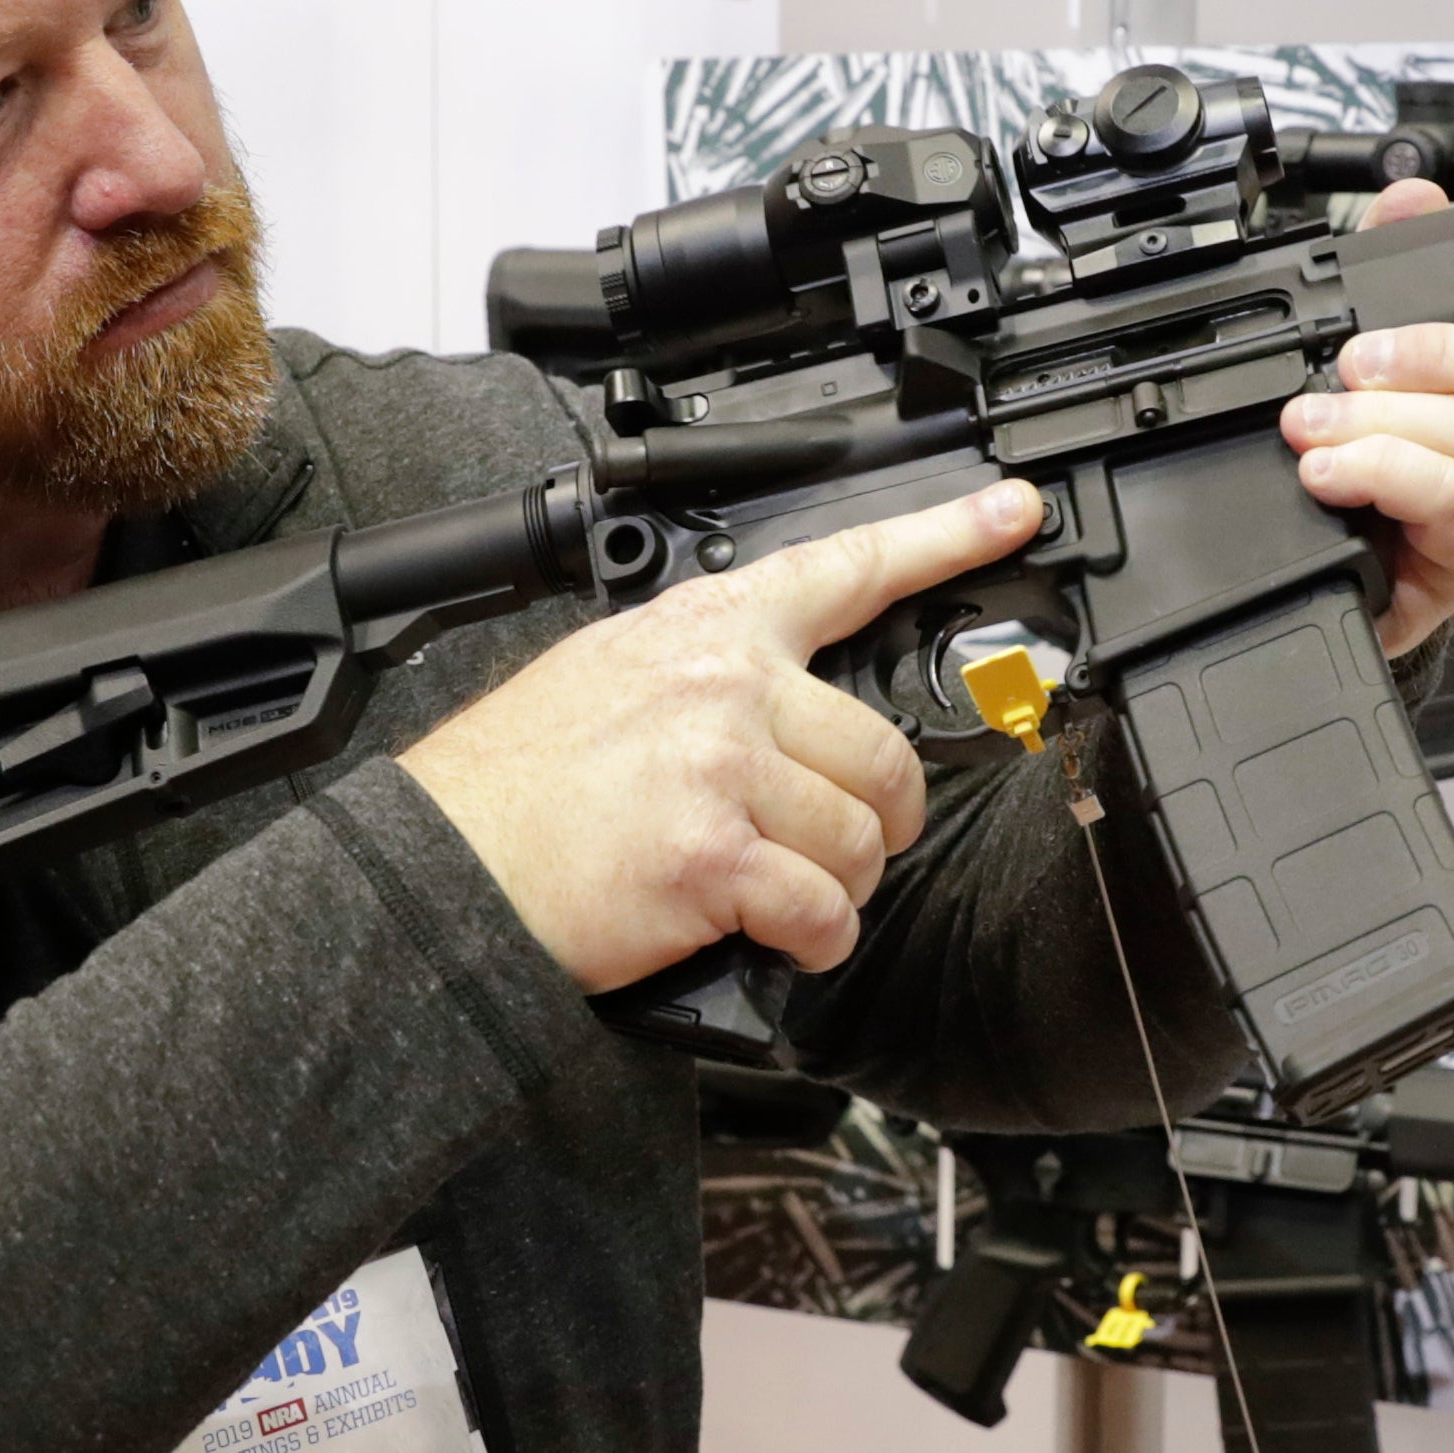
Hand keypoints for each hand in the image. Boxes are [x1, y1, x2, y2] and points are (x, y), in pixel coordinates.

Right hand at [397, 479, 1046, 990]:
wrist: (442, 866)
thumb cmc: (512, 788)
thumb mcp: (606, 674)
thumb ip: (705, 674)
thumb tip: (780, 712)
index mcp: (705, 628)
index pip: (843, 568)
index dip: (943, 538)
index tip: (1010, 513)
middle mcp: (724, 684)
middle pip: (882, 752)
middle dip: (880, 820)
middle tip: (841, 846)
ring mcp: (722, 767)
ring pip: (861, 838)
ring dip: (839, 887)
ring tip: (779, 896)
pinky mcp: (716, 857)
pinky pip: (822, 908)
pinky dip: (813, 939)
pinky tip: (777, 939)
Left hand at [1282, 174, 1453, 654]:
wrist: (1347, 563)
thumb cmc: (1389, 453)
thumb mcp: (1399, 352)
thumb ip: (1412, 266)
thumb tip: (1413, 201)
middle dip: (1435, 356)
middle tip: (1358, 360)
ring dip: (1382, 417)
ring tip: (1316, 417)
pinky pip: (1446, 500)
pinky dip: (1378, 470)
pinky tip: (1331, 468)